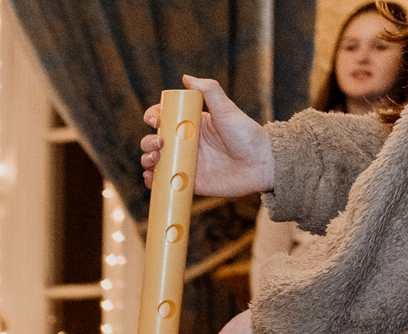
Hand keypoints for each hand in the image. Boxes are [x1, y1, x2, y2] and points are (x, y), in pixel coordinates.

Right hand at [142, 76, 274, 197]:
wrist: (260, 165)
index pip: (164, 118)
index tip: (156, 120)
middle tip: (160, 144)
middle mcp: (184, 144)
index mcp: (191, 124)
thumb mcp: (227, 109)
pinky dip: (151, 181)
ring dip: (147, 159)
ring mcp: (184, 163)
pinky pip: (163, 182)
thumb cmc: (247, 135)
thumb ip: (209, 91)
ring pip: (154, 162)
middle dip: (148, 142)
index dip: (154, 117)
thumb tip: (186, 77)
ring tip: (155, 160)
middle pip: (154, 141)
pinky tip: (150, 177)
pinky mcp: (187, 182)